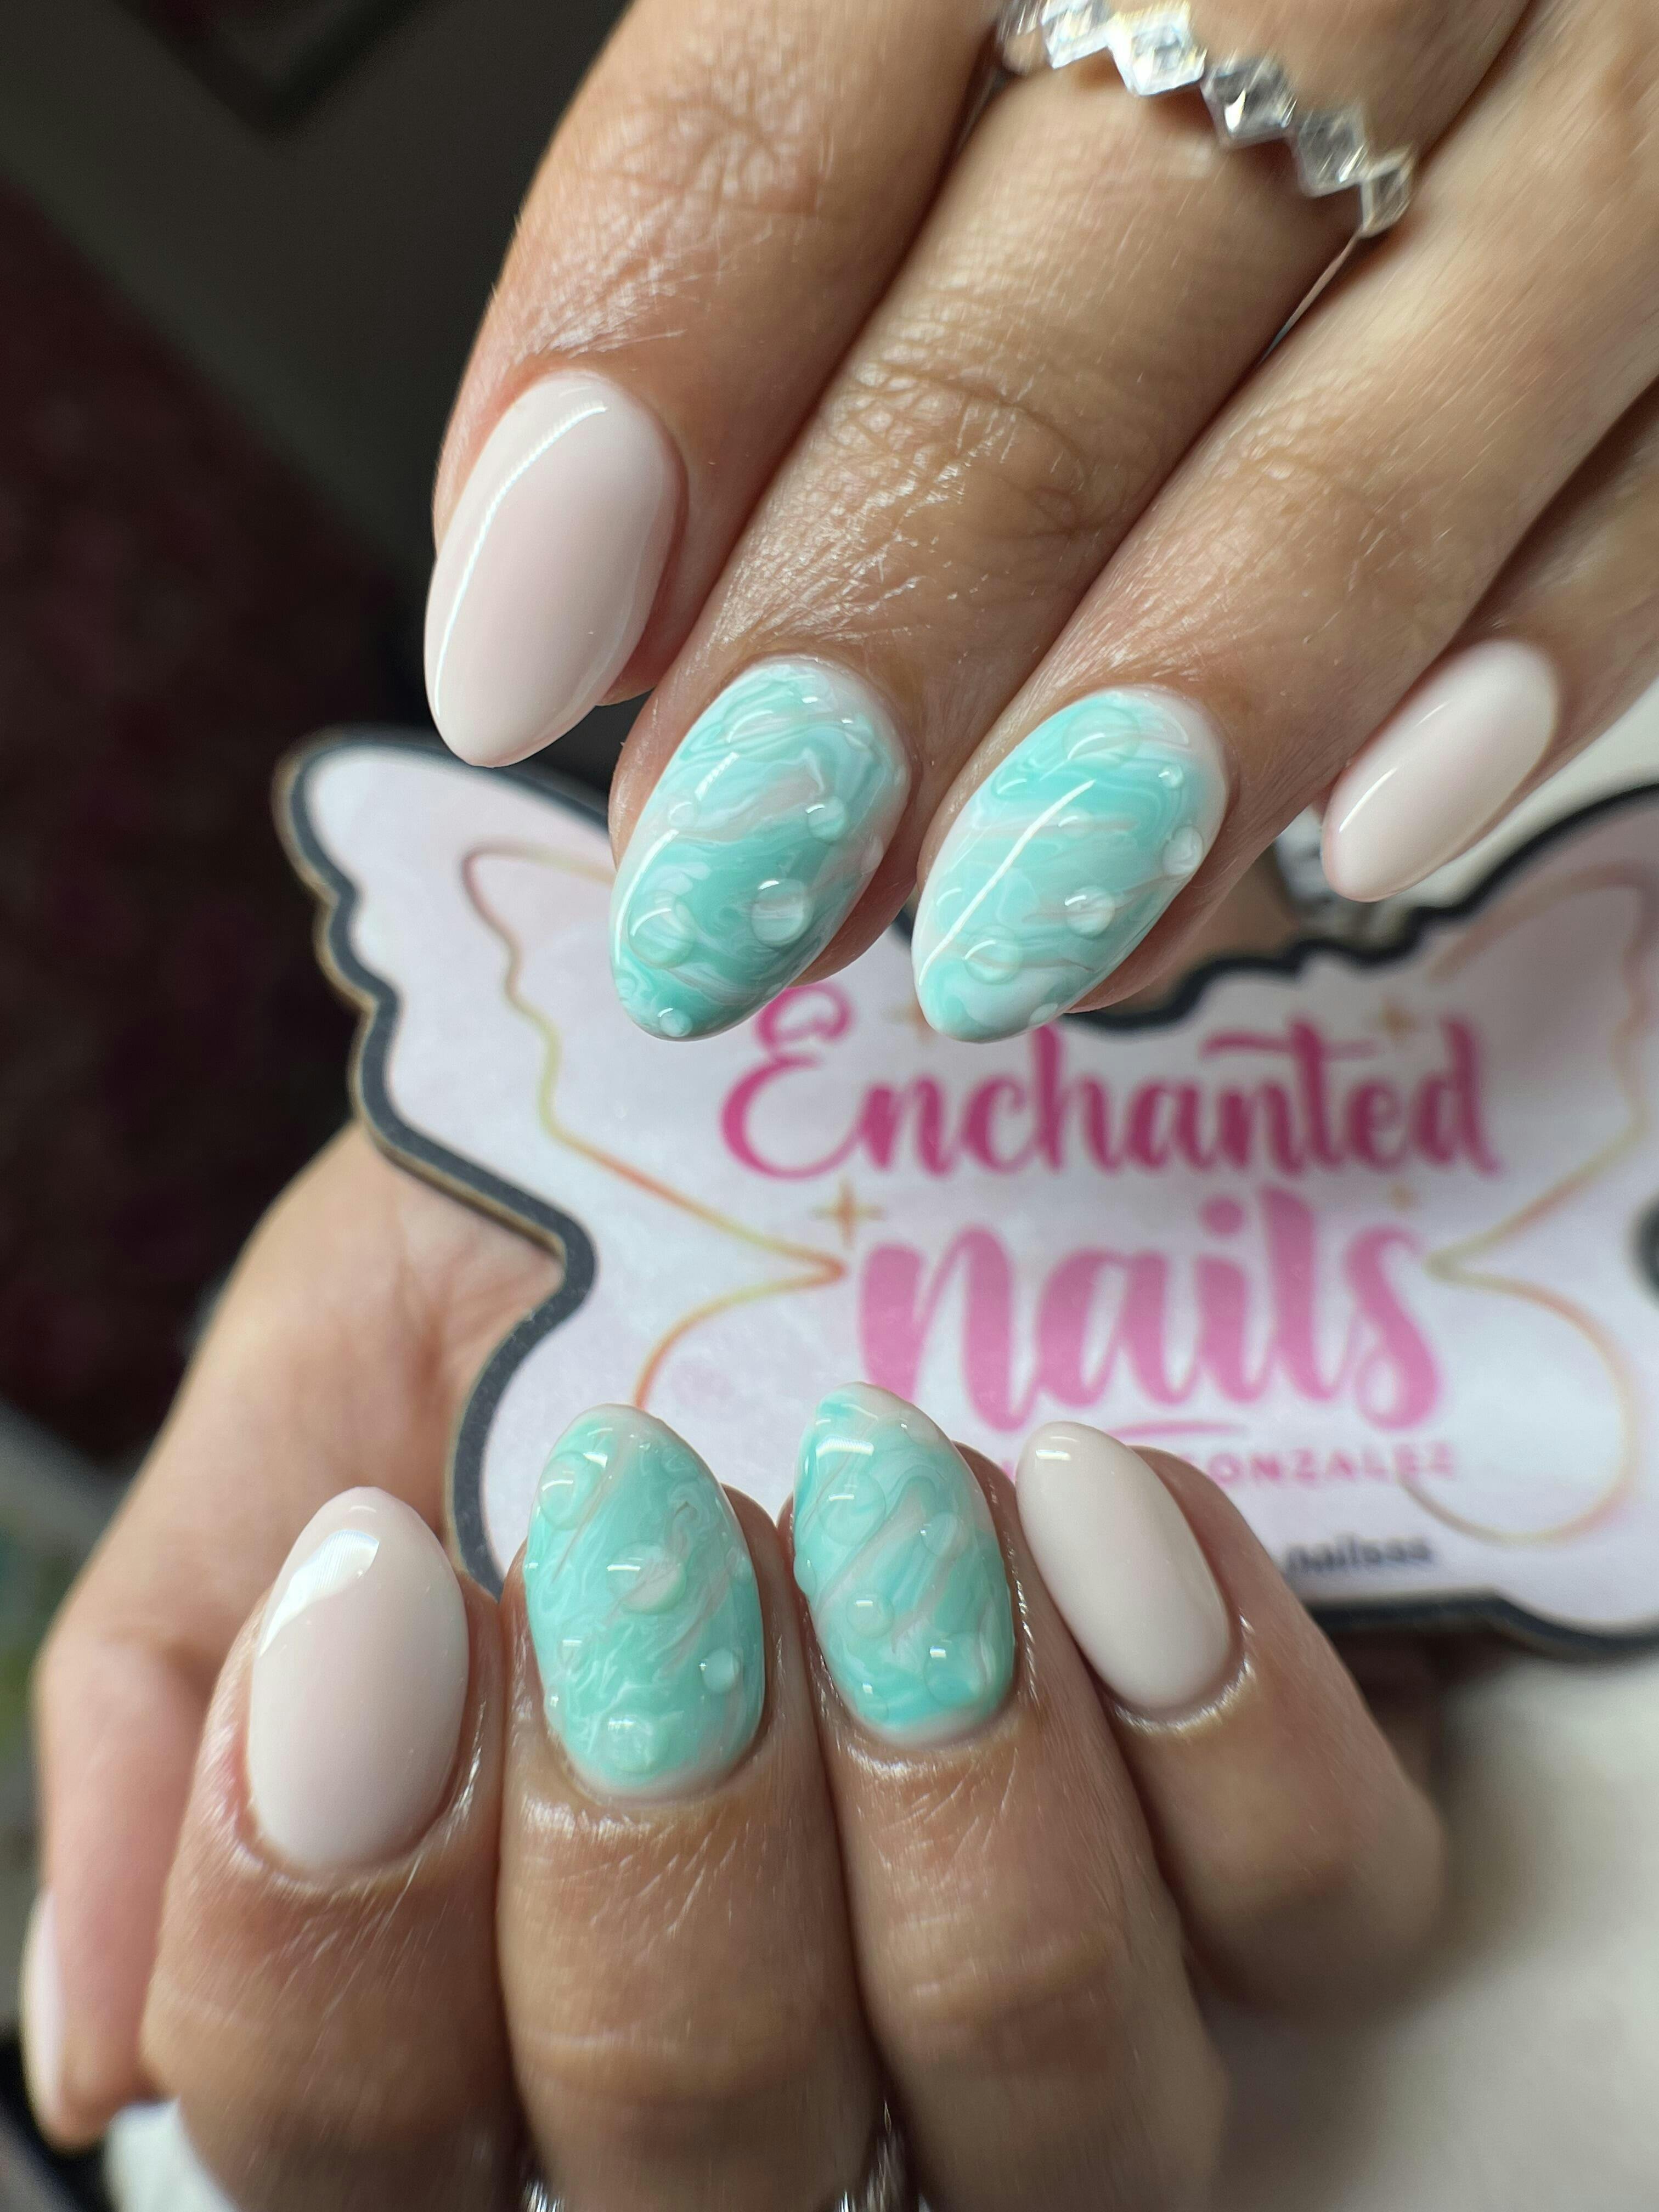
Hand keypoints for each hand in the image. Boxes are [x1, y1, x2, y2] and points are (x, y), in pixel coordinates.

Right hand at [27, 1131, 1442, 2208]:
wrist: (762, 1115)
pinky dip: (1215, 1722)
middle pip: (714, 2166)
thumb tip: (101, 2048)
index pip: (356, 2154)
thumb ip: (168, 1705)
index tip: (386, 1584)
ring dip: (951, 1788)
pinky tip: (1095, 1496)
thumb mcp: (305, 1420)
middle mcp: (781, 2080)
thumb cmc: (521, 1280)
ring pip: (1058, 2113)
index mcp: (484, 2009)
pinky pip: (1316, 1913)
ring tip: (886, 1493)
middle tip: (645, 1509)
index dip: (337, 1924)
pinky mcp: (1276, 1857)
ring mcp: (1055, 1994)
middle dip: (664, 1827)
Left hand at [422, 0, 1658, 1043]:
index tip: (519, 655)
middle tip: (728, 881)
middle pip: (1109, 251)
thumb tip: (611, 588)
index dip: (654, 362)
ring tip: (996, 939)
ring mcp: (1622, 78)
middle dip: (895, 596)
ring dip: (1187, 692)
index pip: (815, 66)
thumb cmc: (1151, 14)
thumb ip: (796, 230)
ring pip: (1415, 387)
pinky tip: (1368, 836)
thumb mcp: (965, 26)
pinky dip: (1530, 658)